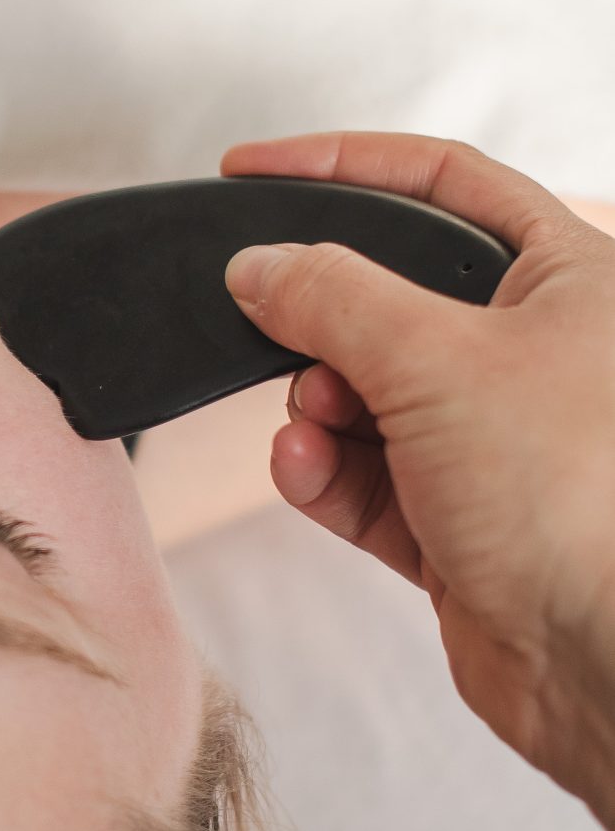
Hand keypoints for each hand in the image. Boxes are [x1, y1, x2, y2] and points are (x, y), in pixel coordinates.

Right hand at [219, 129, 614, 828]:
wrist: (606, 663)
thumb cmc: (577, 500)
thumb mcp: (436, 358)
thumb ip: (331, 295)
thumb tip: (259, 263)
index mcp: (573, 278)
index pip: (442, 184)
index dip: (341, 167)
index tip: (250, 170)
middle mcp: (542, 353)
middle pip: (392, 297)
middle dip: (320, 322)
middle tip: (265, 324)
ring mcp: (499, 442)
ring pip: (367, 394)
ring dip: (318, 410)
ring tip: (309, 427)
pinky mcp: (460, 523)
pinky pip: (366, 477)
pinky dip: (326, 471)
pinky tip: (306, 470)